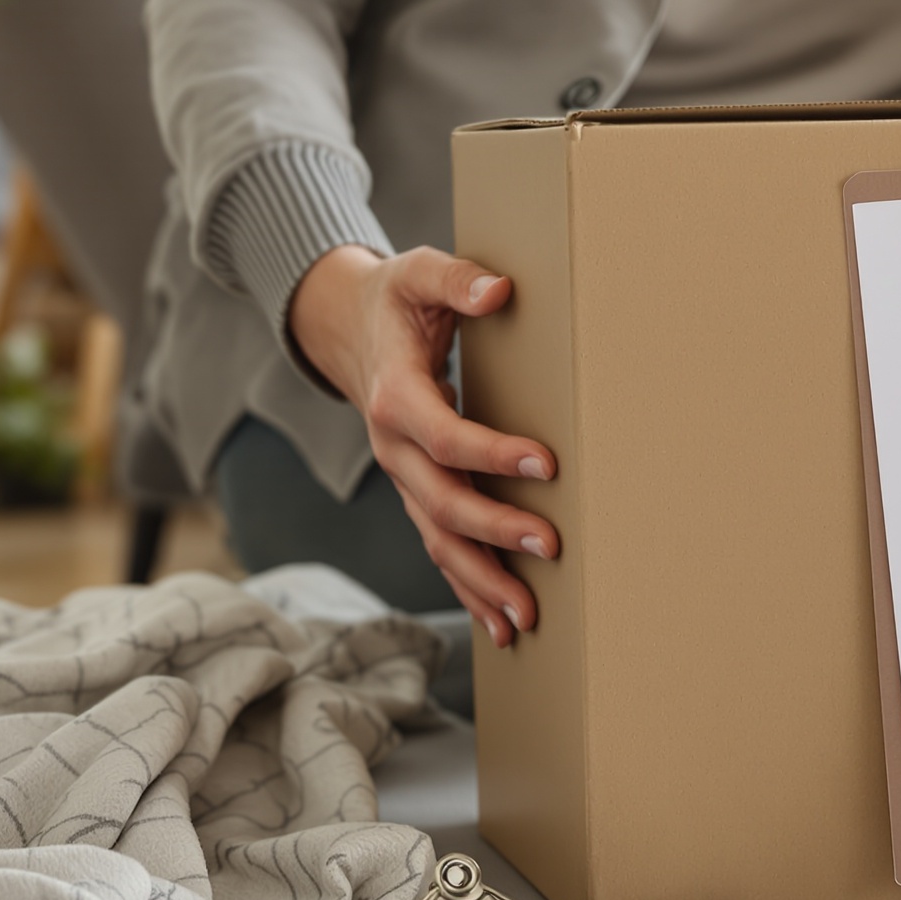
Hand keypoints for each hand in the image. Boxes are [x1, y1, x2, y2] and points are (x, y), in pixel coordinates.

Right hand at [288, 245, 559, 645]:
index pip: (445, 436)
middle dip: (495, 531)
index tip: (546, 465)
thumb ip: (457, 280)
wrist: (349, 328)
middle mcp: (393, 448)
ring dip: (481, 582)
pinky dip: (469, 589)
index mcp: (395, 397)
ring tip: (527, 617)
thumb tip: (499, 290)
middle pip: (441, 503)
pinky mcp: (416, 492)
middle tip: (551, 547)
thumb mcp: (419, 274)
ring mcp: (403, 477)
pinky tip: (501, 626)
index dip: (492, 454)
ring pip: (438, 540)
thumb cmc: (398, 299)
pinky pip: (440, 548)